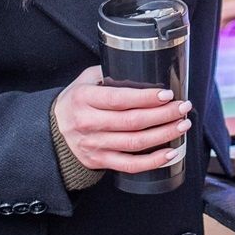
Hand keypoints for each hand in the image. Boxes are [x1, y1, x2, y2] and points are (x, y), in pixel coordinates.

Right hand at [51, 66, 192, 174]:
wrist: (51, 132)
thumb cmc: (74, 102)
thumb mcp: (84, 80)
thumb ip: (109, 73)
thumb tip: (141, 69)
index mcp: (85, 99)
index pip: (120, 99)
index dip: (146, 98)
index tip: (167, 94)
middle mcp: (89, 123)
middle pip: (132, 122)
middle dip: (163, 115)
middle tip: (183, 107)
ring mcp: (95, 145)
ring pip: (134, 143)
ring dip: (163, 134)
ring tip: (182, 125)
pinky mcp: (100, 161)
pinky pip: (129, 165)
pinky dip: (152, 162)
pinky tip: (170, 153)